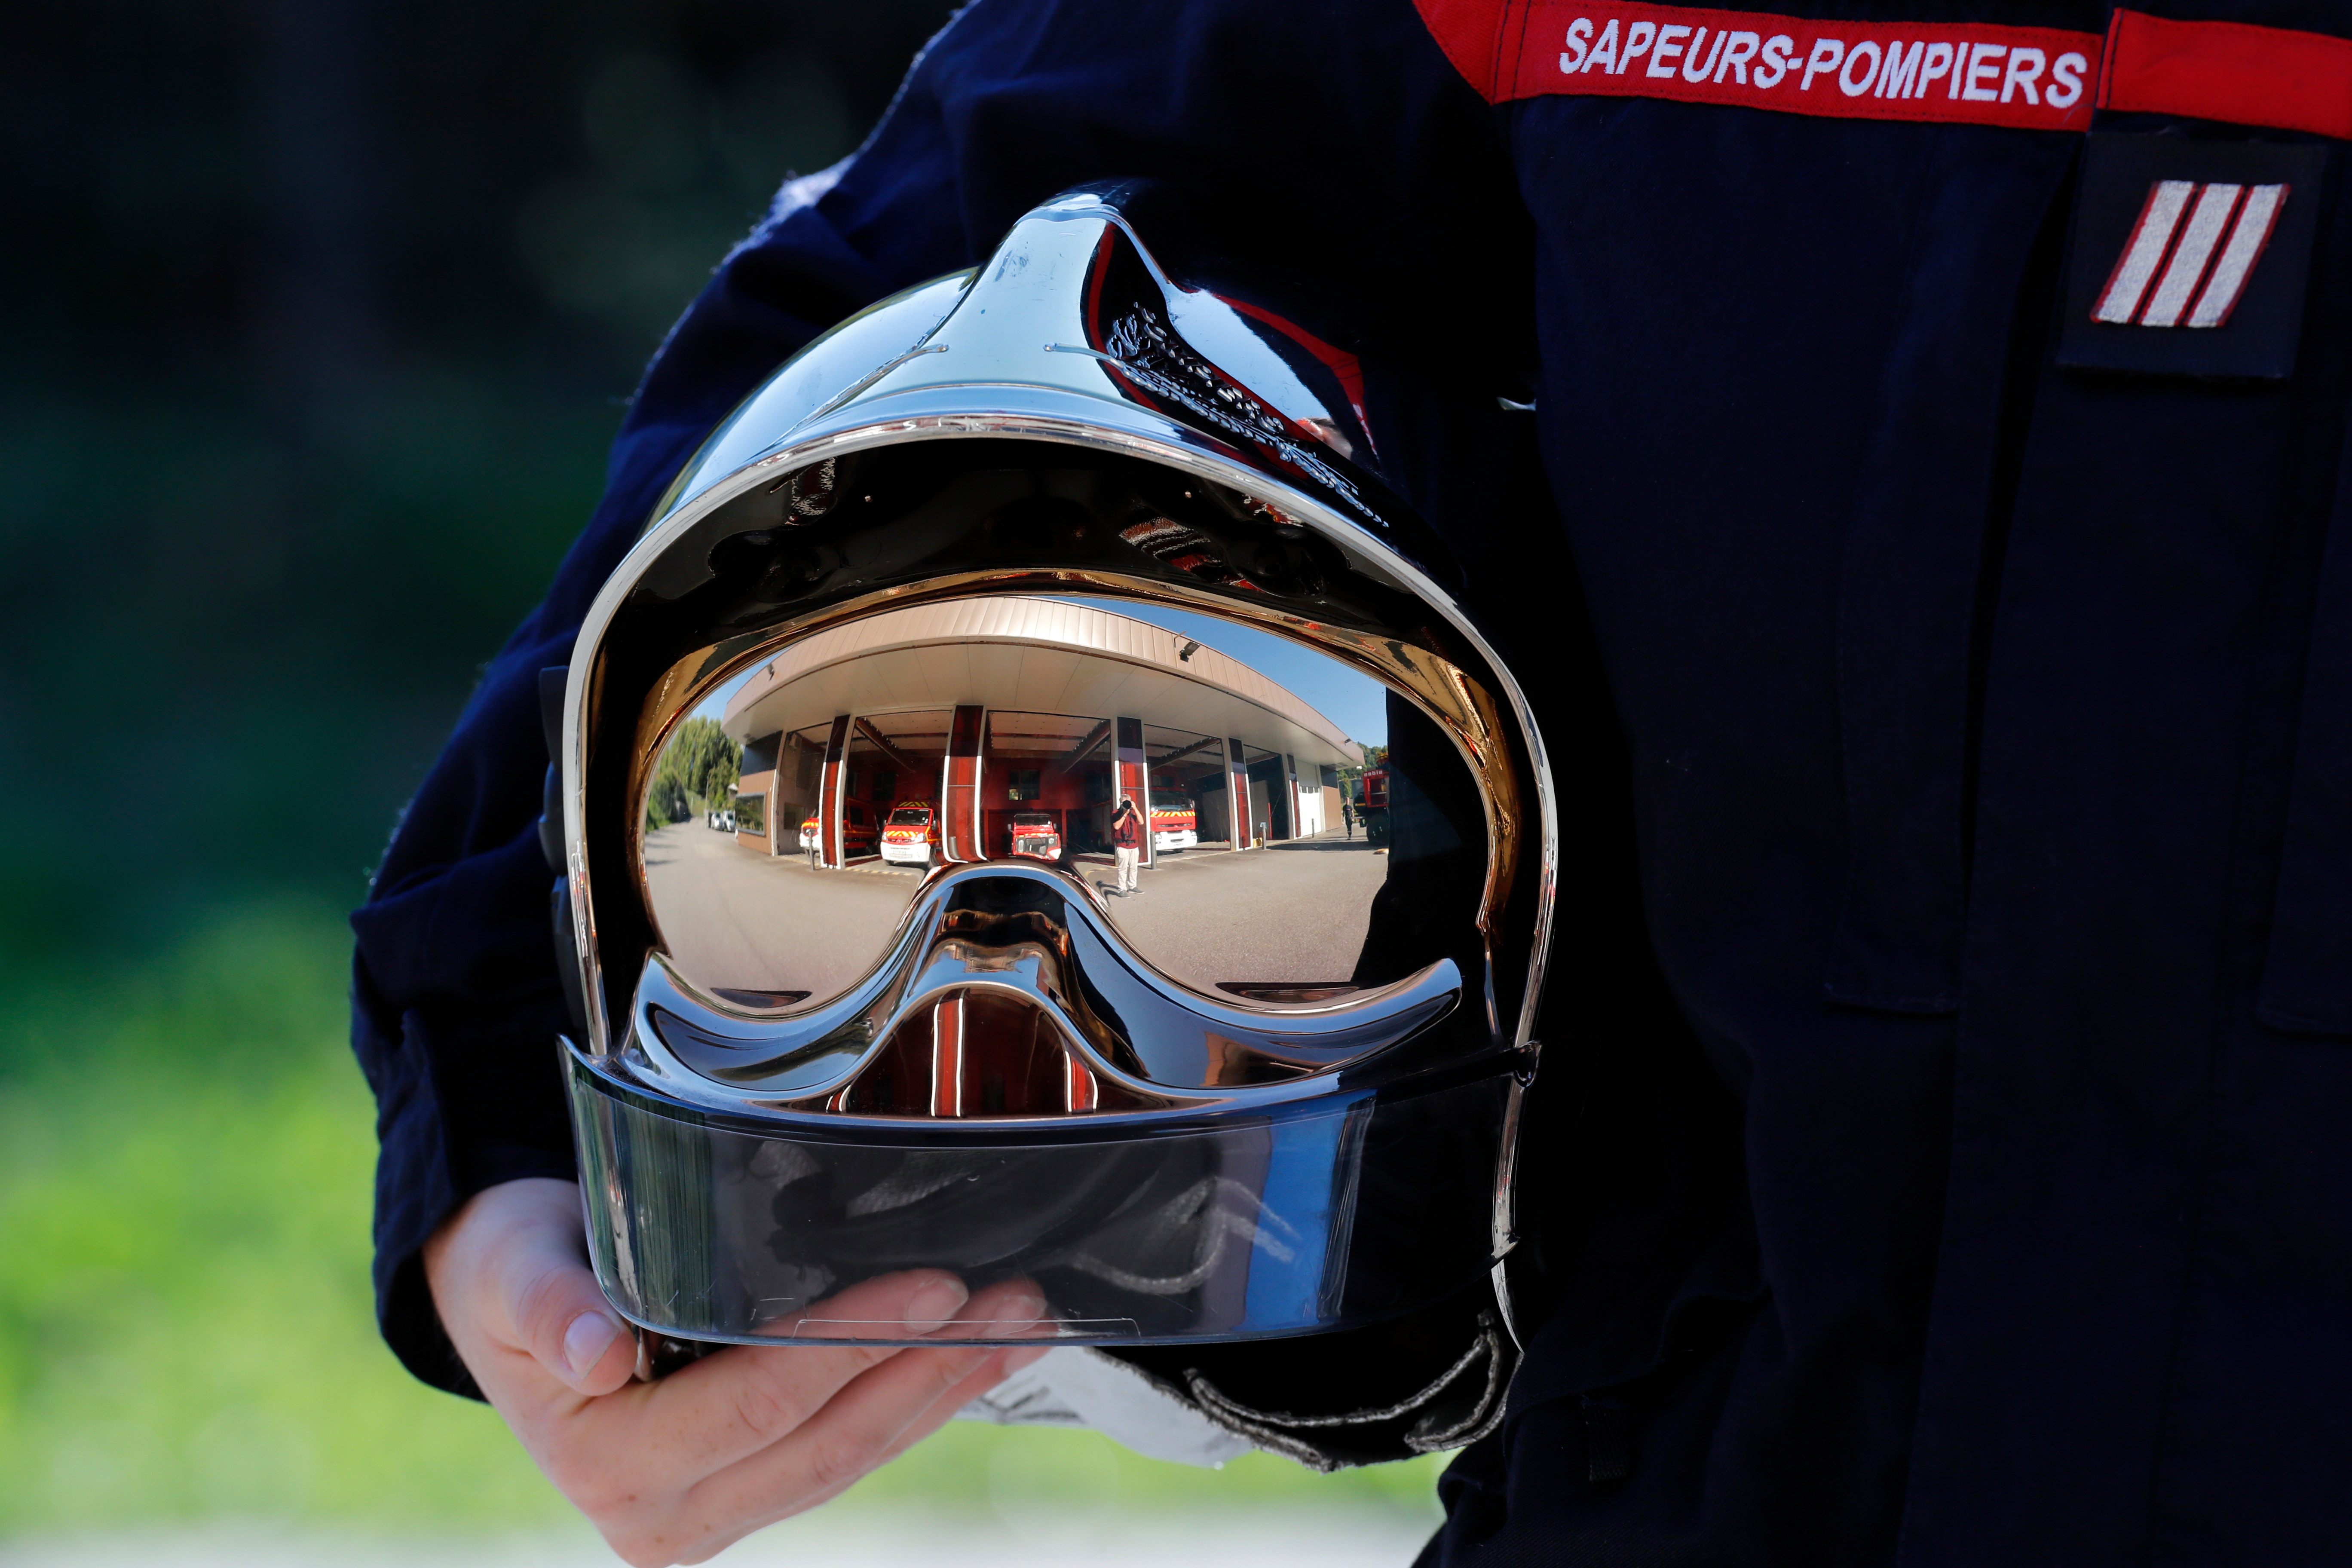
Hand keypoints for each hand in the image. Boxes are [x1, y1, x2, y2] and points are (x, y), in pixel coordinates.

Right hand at [425, 1178, 1045, 1565]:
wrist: (508, 1296)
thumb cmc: (511, 1265)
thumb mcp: (508, 1268)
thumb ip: (545, 1303)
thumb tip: (593, 1353)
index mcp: (609, 1466)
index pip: (758, 1404)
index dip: (849, 1346)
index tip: (935, 1288)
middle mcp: (664, 1515)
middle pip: (827, 1440)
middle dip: (929, 1369)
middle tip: (1014, 1299)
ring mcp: (712, 1514)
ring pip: (854, 1456)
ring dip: (944, 1388)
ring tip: (1022, 1320)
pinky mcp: (750, 1493)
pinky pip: (849, 1453)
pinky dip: (919, 1402)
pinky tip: (977, 1357)